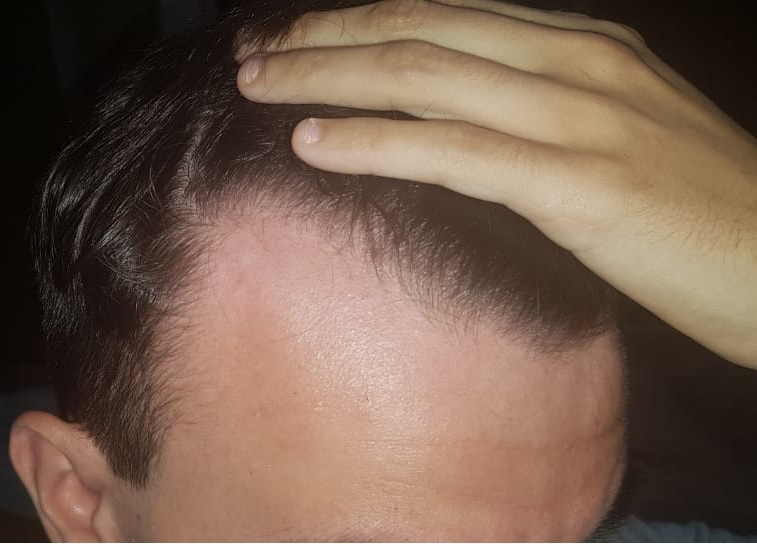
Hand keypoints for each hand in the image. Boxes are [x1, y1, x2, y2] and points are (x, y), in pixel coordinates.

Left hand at [237, 0, 756, 367]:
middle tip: (252, 54)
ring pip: (424, 79)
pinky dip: (374, 144)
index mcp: (582, 46)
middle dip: (324, 38)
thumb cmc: (695, 207)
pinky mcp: (578, 185)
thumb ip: (539, 111)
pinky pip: (454, 154)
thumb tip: (455, 121)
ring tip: (257, 86)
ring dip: (327, 78)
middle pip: (420, 32)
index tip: (296, 37)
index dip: (358, 21)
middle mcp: (575, 62)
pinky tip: (312, 143)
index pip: (445, 15)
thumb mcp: (613, 133)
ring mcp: (578, 118)